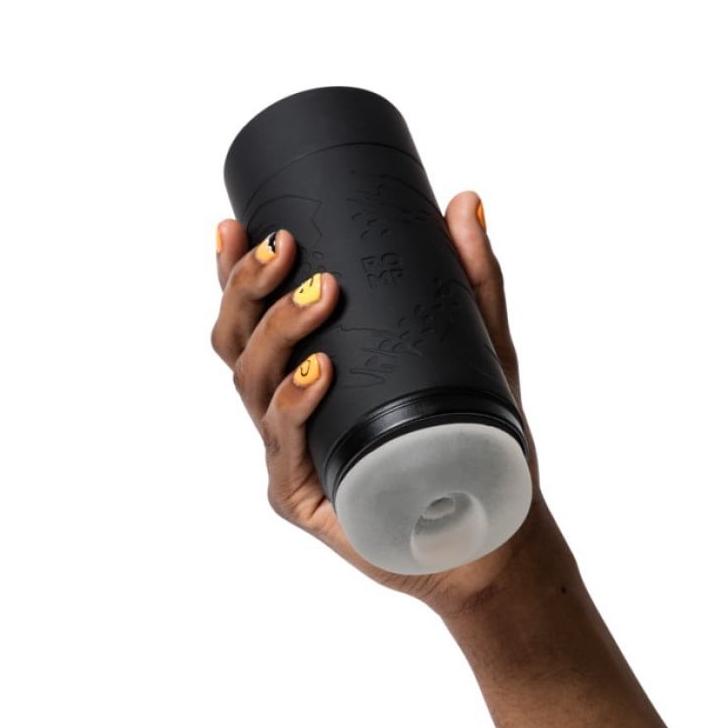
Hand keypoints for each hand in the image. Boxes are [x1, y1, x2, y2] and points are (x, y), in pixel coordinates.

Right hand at [210, 191, 554, 618]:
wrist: (495, 527)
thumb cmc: (477, 438)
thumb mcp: (478, 348)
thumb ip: (471, 278)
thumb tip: (466, 200)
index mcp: (310, 373)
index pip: (254, 317)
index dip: (233, 272)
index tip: (236, 222)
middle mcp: (289, 410)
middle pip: (238, 342)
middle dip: (248, 287)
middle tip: (287, 247)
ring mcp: (292, 455)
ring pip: (253, 384)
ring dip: (277, 332)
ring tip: (320, 294)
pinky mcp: (305, 498)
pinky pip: (286, 446)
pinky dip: (296, 404)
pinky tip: (318, 373)